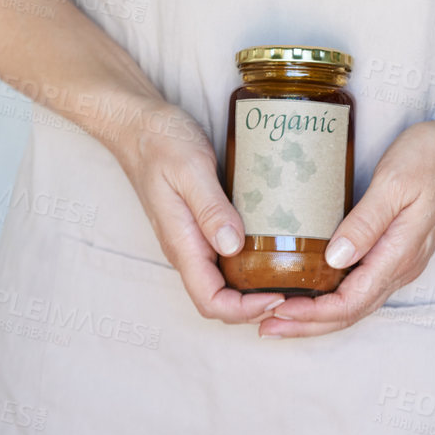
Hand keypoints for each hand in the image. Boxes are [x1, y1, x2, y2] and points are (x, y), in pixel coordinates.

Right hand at [109, 95, 286, 325]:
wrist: (137, 124)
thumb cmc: (161, 141)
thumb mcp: (190, 168)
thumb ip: (210, 207)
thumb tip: (233, 246)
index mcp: (182, 243)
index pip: (210, 301)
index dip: (244, 310)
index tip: (279, 296)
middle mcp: (186, 249)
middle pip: (219, 299)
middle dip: (255, 306)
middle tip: (296, 291)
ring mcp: (191, 237)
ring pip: (222, 280)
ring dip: (253, 288)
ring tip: (291, 275)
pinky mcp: (199, 223)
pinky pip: (223, 256)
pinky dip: (248, 263)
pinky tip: (273, 246)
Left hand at [258, 112, 434, 338]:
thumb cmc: (432, 157)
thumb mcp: (396, 181)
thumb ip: (367, 221)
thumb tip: (334, 259)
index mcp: (400, 254)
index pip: (351, 302)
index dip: (313, 314)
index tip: (278, 312)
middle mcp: (401, 266)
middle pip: (351, 312)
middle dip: (308, 324)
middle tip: (267, 327)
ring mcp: (402, 260)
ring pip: (357, 303)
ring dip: (320, 315)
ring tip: (283, 315)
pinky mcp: (398, 249)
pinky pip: (364, 286)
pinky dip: (335, 297)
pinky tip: (316, 289)